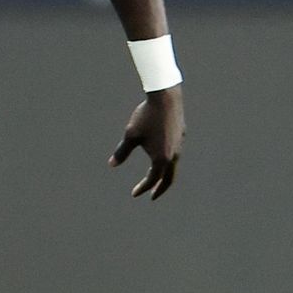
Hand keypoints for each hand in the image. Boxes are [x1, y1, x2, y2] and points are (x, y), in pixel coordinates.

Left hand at [109, 85, 183, 199]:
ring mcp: (179, 146)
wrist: (166, 97)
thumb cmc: (146, 116)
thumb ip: (122, 152)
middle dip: (160, 189)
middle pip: (169, 179)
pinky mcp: (181, 136)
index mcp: (161, 158)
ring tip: (157, 178)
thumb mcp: (131, 135)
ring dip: (165, 175)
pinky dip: (169, 163)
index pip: (152, 179)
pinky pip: (175, 155)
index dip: (143, 188)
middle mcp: (174, 155)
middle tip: (152, 196)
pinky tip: (162, 158)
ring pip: (173, 167)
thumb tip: (111, 165)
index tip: (134, 193)